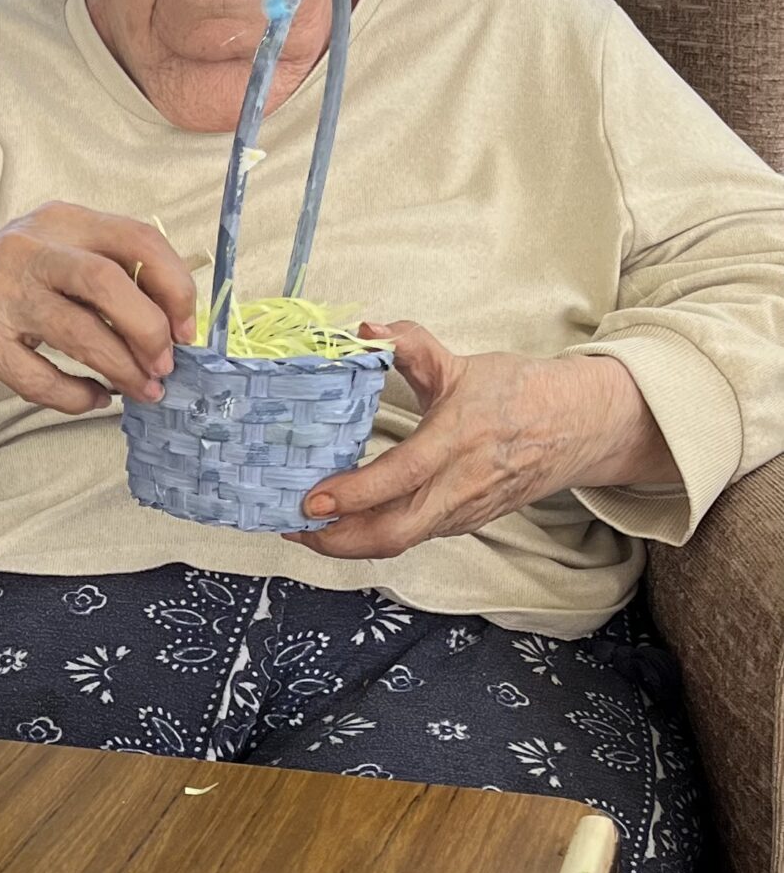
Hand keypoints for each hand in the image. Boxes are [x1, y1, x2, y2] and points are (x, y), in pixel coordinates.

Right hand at [0, 202, 195, 436]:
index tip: (186, 327)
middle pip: (109, 281)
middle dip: (149, 330)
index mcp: (60, 220)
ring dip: (123, 370)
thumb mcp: (51, 256)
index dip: (173, 286)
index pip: (137, 239)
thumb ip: (106, 273)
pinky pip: (42, 378)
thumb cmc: (2, 289)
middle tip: (164, 365)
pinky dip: (78, 396)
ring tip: (143, 391)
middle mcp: (29, 248)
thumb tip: (174, 321)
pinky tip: (94, 399)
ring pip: (79, 333)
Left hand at [286, 321, 678, 560]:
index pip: (400, 477)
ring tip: (307, 528)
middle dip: (337, 539)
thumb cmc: (520, 394)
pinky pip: (411, 537)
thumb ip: (412, 346)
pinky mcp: (463, 523)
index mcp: (458, 440)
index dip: (354, 494)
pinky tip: (345, 525)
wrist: (578, 428)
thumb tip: (366, 330)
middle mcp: (460, 486)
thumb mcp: (463, 363)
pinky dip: (373, 536)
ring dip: (349, 542)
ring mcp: (462, 511)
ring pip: (399, 541)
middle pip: (393, 533)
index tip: (312, 498)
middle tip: (294, 524)